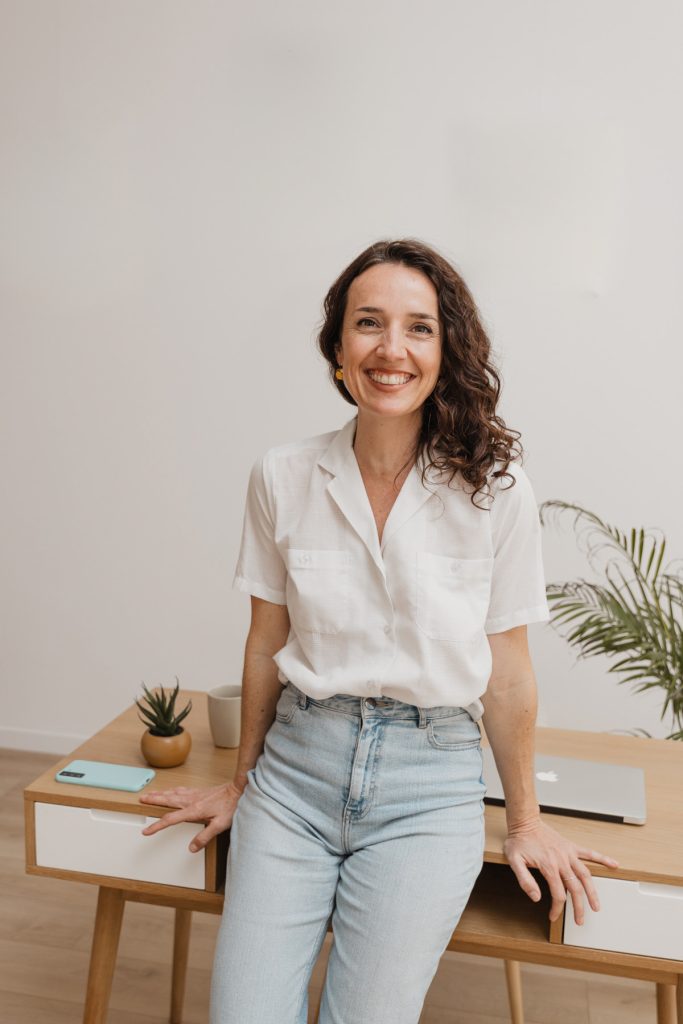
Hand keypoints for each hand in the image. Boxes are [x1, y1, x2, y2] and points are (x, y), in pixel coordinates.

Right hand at [138, 781, 243, 853]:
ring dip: (160, 794)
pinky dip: (172, 790)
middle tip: (141, 799)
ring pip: (173, 793)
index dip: (157, 826)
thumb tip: (192, 848)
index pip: (171, 819)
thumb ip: (205, 837)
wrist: (238, 789)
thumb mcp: (220, 825)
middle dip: (153, 801)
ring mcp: (195, 794)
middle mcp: (191, 800)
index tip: (146, 831)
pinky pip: (181, 790)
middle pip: (167, 800)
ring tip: (150, 794)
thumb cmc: (231, 806)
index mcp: (194, 810)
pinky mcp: (199, 791)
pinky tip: (171, 790)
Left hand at [503, 817, 619, 925]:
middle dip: (579, 907)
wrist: (525, 821)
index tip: (553, 917)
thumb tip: (536, 897)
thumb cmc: (518, 841)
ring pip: (586, 875)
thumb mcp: (514, 861)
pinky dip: (603, 859)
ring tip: (596, 906)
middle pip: (575, 889)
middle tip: (580, 921)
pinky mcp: (571, 847)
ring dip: (592, 892)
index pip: (558, 894)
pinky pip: (590, 853)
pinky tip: (613, 864)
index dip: (557, 909)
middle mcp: (561, 861)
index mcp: (548, 866)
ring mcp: (568, 853)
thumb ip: (524, 880)